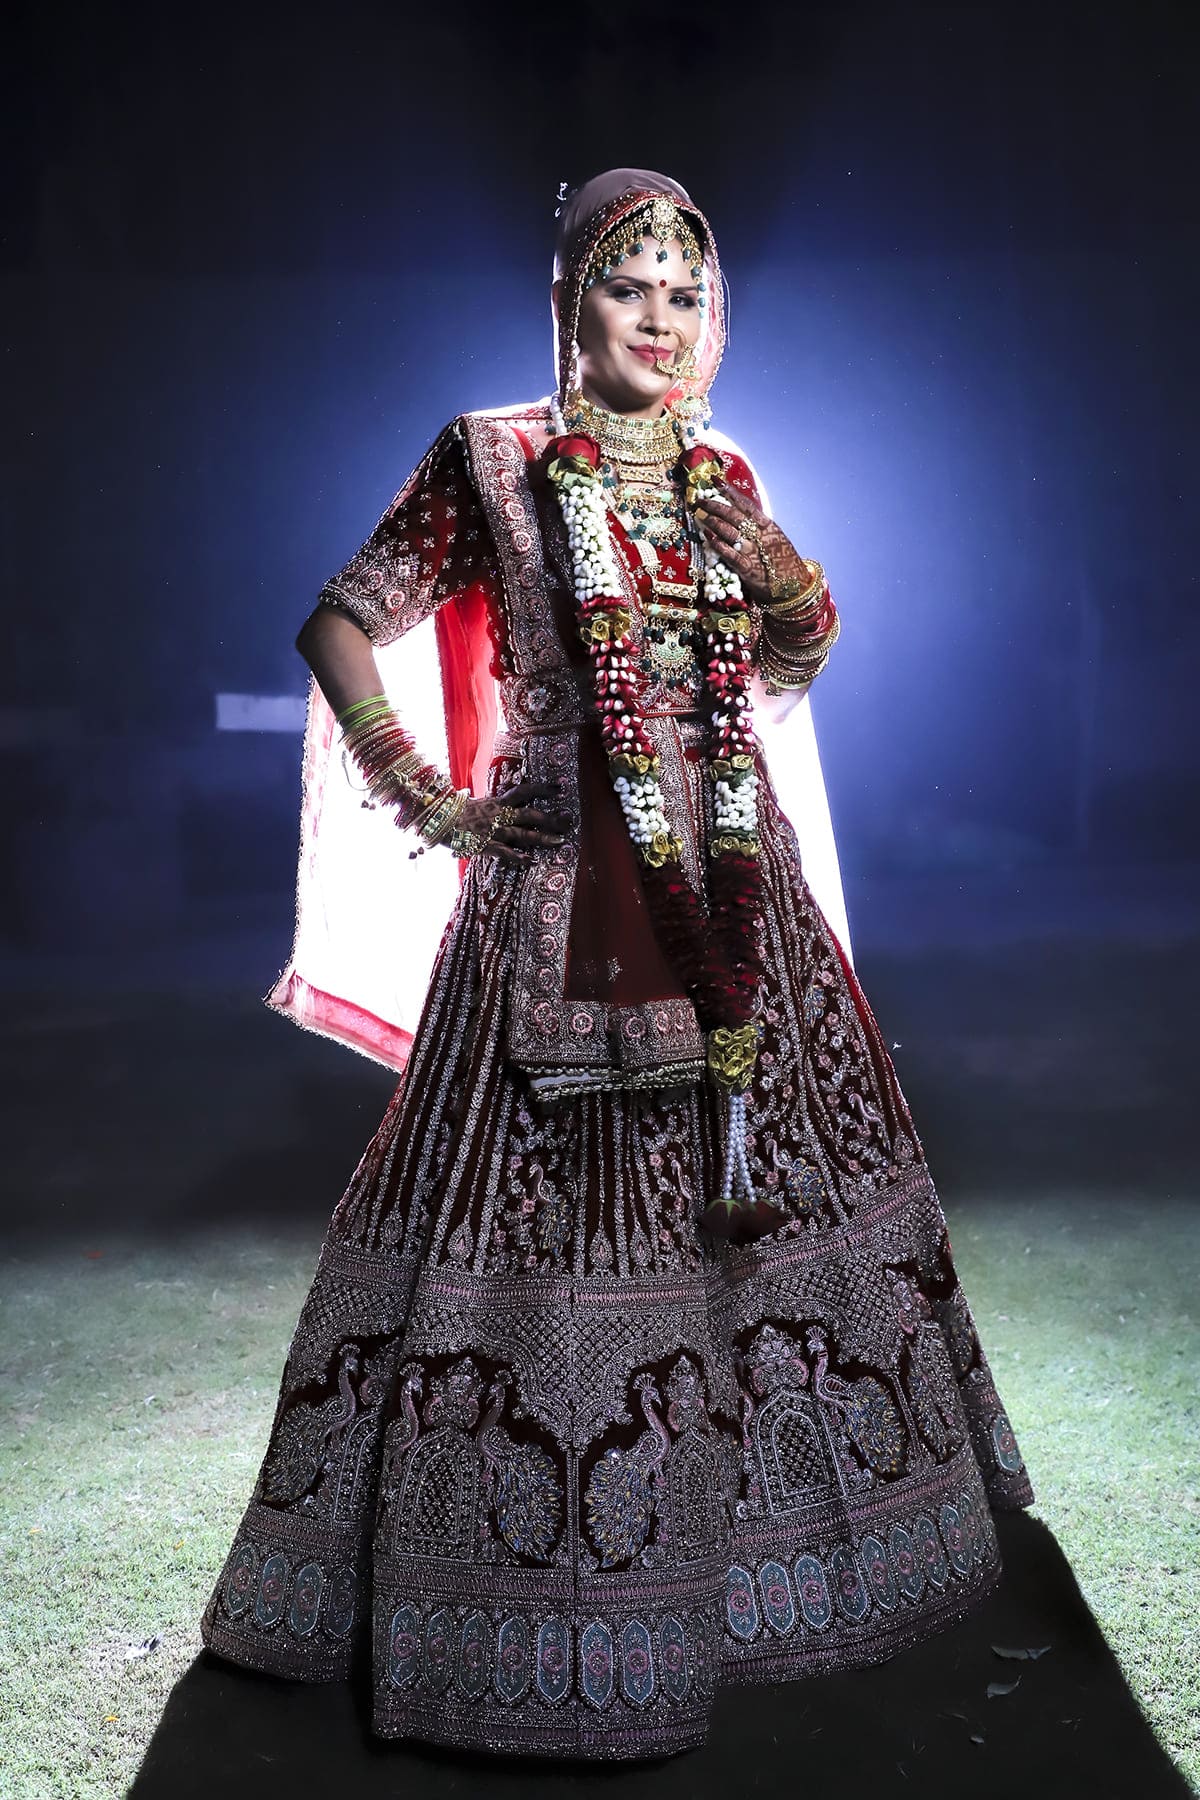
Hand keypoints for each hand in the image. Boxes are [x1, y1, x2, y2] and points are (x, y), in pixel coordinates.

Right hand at [457, 780, 571, 865]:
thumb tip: (512, 799)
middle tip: (569, 819)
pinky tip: (532, 861)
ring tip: (560, 841)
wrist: (436, 818)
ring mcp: (493, 830)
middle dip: (550, 818)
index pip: (524, 790)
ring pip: (522, 834)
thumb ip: (497, 803)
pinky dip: (518, 857)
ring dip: (542, 838)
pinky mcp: (485, 845)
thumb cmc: (458, 812)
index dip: (543, 788)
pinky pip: (504, 852)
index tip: (560, 788)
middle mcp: (499, 814)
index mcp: (498, 802)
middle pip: (530, 814)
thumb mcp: (480, 802)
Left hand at [693, 485, 809, 604]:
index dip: (729, 491)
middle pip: (734, 515)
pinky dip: (718, 545)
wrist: (796, 586)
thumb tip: (738, 515)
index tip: (715, 481)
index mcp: (768, 526)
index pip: (745, 504)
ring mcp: (754, 552)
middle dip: (715, 506)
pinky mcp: (748, 569)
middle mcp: (761, 536)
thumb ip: (758, 528)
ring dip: (714, 522)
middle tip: (700, 501)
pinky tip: (708, 536)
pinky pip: (730, 554)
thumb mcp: (774, 539)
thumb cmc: (783, 561)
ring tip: (701, 515)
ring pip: (730, 532)